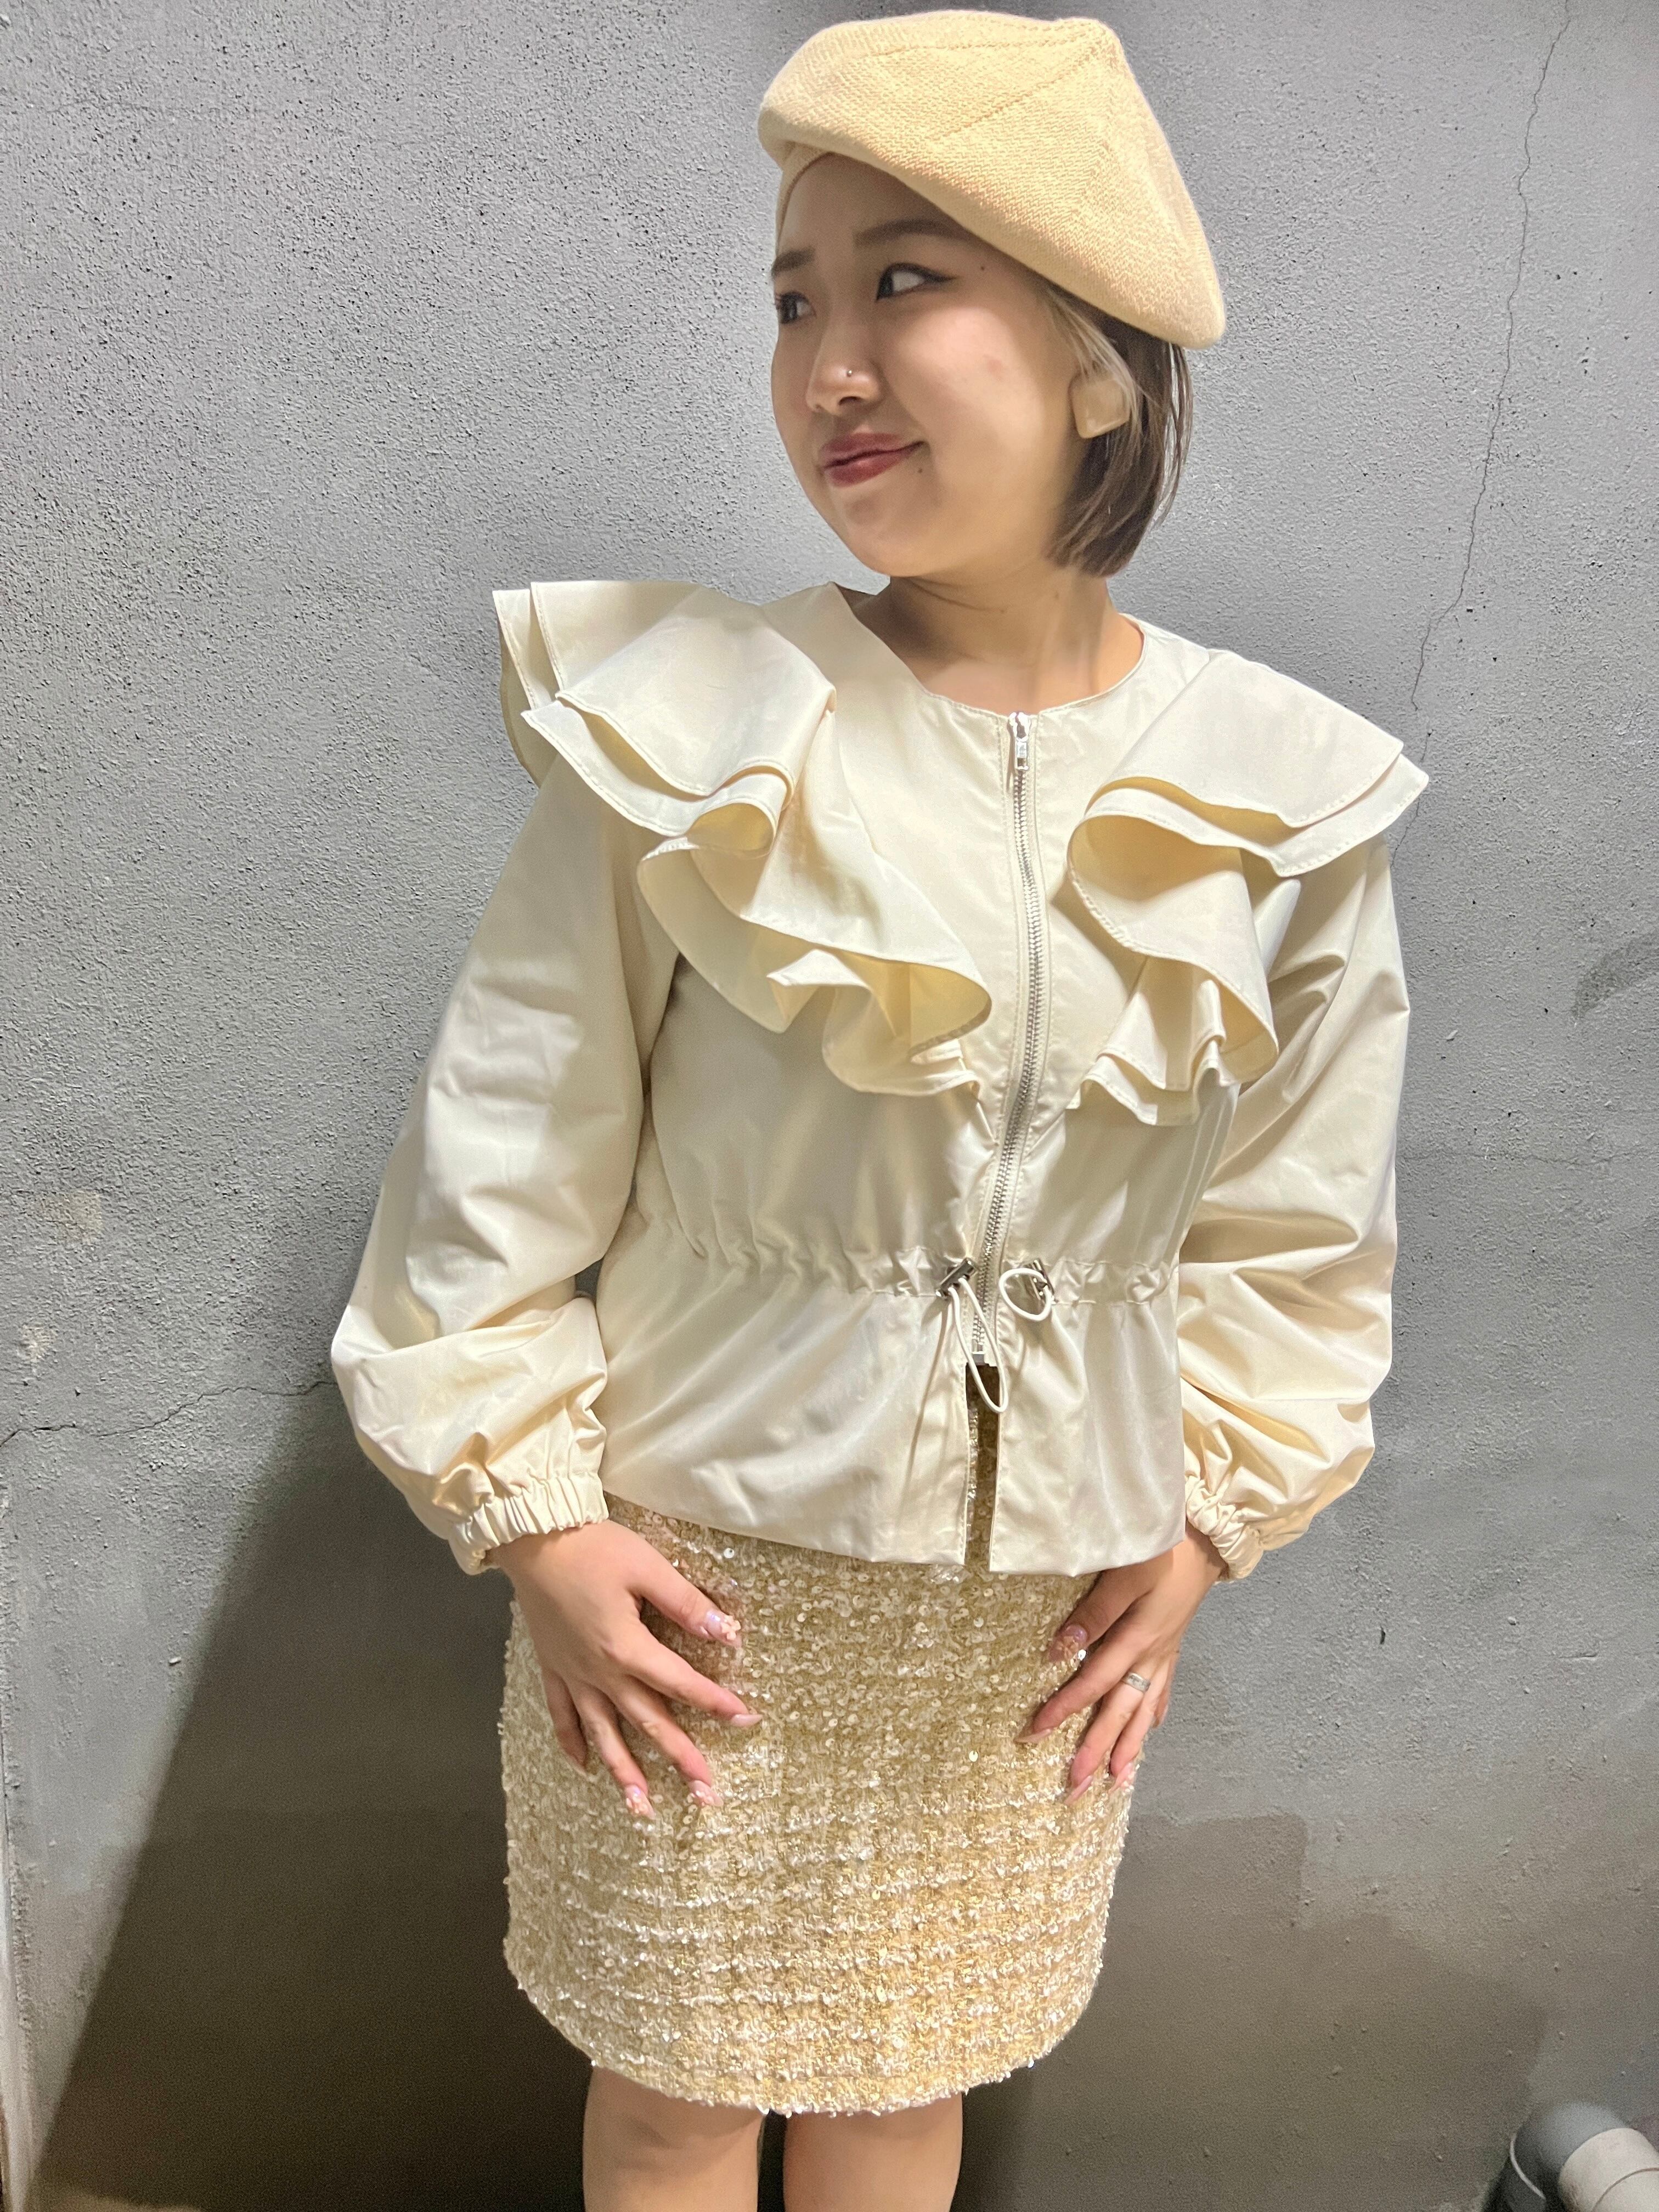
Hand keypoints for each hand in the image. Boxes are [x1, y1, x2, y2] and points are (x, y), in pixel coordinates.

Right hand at [491, 1518, 761, 1819]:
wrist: (533, 1539)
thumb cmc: (593, 1548)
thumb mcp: (647, 1567)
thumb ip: (686, 1604)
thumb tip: (726, 1634)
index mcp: (626, 1648)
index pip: (679, 1683)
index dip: (715, 1702)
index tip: (747, 1720)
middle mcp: (600, 1672)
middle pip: (646, 1722)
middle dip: (679, 1759)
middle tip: (707, 1797)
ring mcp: (573, 1674)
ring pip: (602, 1733)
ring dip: (624, 1773)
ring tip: (641, 1810)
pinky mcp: (552, 1667)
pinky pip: (562, 1715)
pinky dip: (572, 1743)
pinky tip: (584, 1767)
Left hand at [1018, 1525, 1224, 1800]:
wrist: (1209, 1539)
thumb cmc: (1165, 1549)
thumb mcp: (1128, 1570)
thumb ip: (1095, 1609)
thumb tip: (1060, 1648)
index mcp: (1137, 1638)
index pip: (1093, 1681)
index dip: (1063, 1709)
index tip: (1033, 1734)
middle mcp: (1152, 1655)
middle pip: (1120, 1712)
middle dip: (1095, 1750)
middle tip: (1073, 1788)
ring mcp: (1166, 1654)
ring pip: (1144, 1710)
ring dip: (1128, 1748)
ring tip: (1114, 1782)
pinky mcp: (1173, 1647)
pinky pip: (1162, 1692)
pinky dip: (1154, 1716)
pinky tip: (1149, 1731)